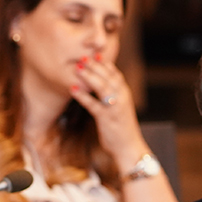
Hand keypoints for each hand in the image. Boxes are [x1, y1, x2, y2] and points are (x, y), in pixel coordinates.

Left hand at [69, 54, 147, 171]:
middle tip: (82, 56)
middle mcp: (121, 97)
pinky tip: (73, 89)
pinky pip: (93, 104)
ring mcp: (114, 107)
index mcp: (125, 93)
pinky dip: (83, 96)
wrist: (129, 147)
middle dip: (95, 65)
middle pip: (108, 76)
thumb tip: (101, 86)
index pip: (115, 73)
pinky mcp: (106, 118)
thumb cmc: (122, 128)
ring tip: (77, 68)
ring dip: (89, 76)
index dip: (104, 63)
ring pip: (102, 87)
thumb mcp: (119, 108)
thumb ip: (112, 96)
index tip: (94, 53)